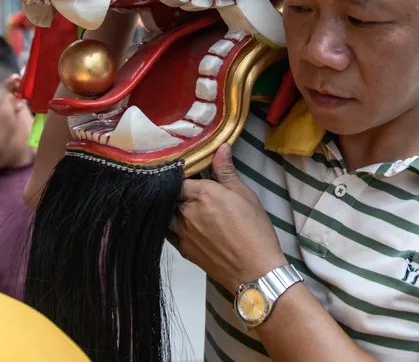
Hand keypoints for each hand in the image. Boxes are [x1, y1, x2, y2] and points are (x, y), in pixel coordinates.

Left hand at [170, 144, 286, 290]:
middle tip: (183, 186)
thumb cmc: (255, 231)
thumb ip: (227, 171)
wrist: (255, 271)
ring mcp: (182, 232)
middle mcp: (187, 212)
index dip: (181, 172)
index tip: (187, 171)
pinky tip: (178, 221)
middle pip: (169, 194)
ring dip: (168, 206)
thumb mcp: (245, 195)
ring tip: (178, 203)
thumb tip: (222, 147)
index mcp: (202, 194)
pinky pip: (166, 232)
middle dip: (173, 188)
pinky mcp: (183, 249)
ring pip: (164, 213)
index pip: (178, 176)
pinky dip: (168, 224)